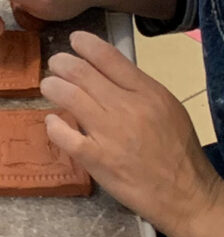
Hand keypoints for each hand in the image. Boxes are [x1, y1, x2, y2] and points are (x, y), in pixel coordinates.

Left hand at [42, 31, 223, 236]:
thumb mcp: (166, 108)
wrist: (187, 195)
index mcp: (148, 93)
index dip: (85, 44)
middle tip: (55, 65)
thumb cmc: (176, 150)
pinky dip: (53, 124)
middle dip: (61, 63)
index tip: (74, 41)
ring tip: (49, 86)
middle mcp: (127, 108)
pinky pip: (64, 135)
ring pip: (68, 96)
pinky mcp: (97, 159)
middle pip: (81, 72)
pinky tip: (52, 121)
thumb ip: (136, 88)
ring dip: (52, 86)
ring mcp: (109, 134)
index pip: (109, 57)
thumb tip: (104, 70)